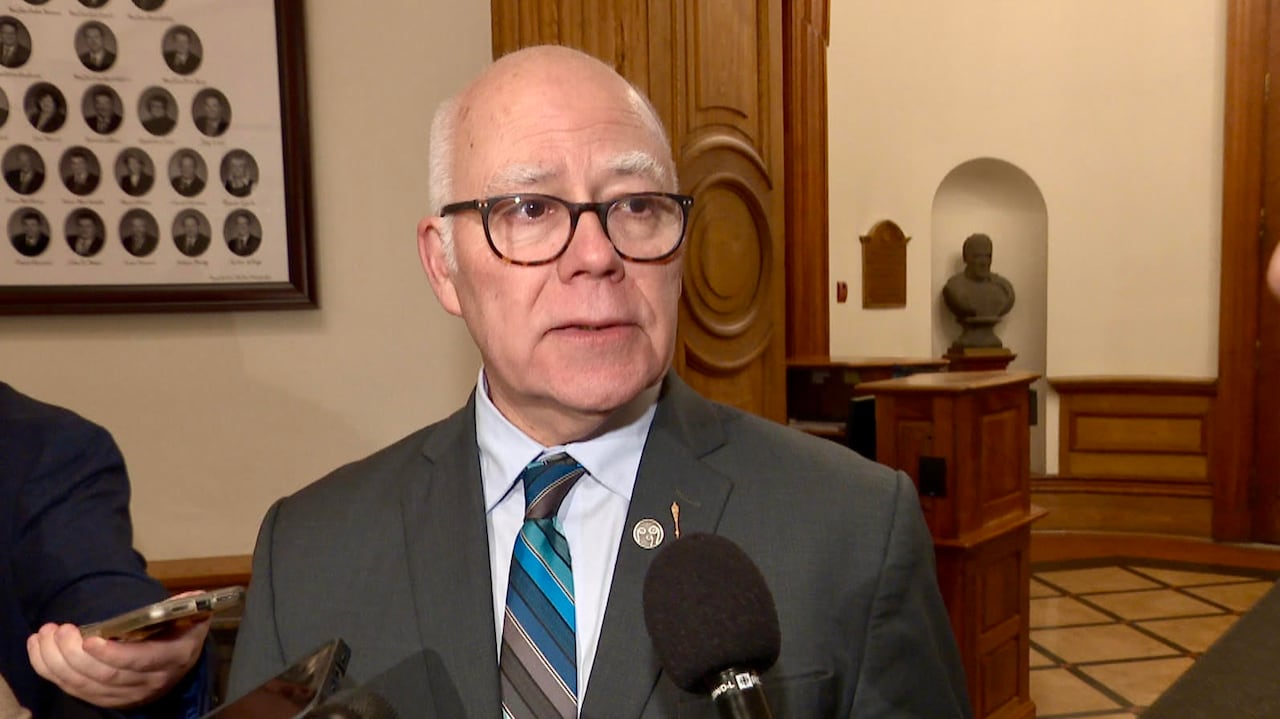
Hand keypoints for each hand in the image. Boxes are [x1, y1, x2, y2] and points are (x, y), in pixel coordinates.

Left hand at [27, 615, 208, 708]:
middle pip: (105, 676)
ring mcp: (125, 695)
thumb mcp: (191, 619)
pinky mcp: (105, 699)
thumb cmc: (179, 634)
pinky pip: (72, 690)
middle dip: (75, 654)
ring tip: (46, 635)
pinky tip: (39, 648)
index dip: (113, 654)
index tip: (89, 638)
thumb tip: (192, 598)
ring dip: (57, 662)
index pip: (140, 662)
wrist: (176, 663)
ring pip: (84, 685)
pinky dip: (50, 670)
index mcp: (172, 659)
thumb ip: (187, 607)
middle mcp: (149, 682)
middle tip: (60, 630)